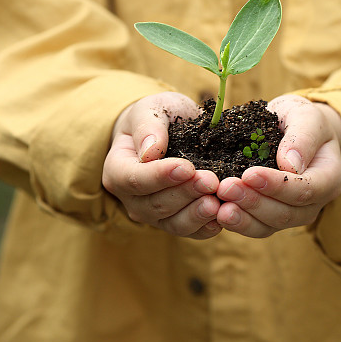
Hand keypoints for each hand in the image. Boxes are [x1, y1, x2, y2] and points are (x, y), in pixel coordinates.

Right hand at [102, 92, 221, 239]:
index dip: (160, 176)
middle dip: (185, 193)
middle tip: (211, 181)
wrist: (169, 132)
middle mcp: (132, 199)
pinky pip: (191, 232)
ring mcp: (154, 215)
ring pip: (173, 223)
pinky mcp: (176, 222)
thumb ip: (149, 126)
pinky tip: (222, 217)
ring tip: (217, 203)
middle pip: (156, 204)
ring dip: (196, 214)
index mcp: (117, 170)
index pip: (134, 179)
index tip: (186, 167)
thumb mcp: (151, 109)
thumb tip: (151, 150)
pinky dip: (206, 227)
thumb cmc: (157, 118)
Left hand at [216, 94, 340, 237]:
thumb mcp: (304, 115)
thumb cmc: (299, 119)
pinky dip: (237, 222)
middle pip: (287, 213)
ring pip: (269, 226)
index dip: (278, 185)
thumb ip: (302, 136)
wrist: (289, 128)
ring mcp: (292, 214)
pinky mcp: (270, 218)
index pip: (306, 189)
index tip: (249, 174)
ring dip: (243, 218)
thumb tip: (290, 164)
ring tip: (219, 207)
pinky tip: (216, 212)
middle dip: (254, 202)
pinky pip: (255, 227)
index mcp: (328, 178)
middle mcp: (313, 203)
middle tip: (225, 188)